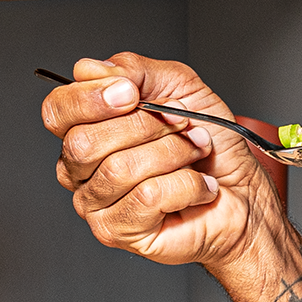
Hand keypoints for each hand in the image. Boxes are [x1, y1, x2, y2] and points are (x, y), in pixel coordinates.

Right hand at [43, 53, 276, 270]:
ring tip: (196, 154)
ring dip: (172, 153)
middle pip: (85, 141)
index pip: (57, 111)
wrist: (243, 194)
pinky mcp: (119, 231)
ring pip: (119, 169)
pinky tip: (199, 187)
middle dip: (146, 126)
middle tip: (184, 124)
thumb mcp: (180, 87)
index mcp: (86, 130)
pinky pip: (146, 197)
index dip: (90, 98)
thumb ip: (134, 70)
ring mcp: (96, 204)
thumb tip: (92, 69)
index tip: (133, 93)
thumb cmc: (211, 147)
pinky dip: (186, 185)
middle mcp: (81, 170)